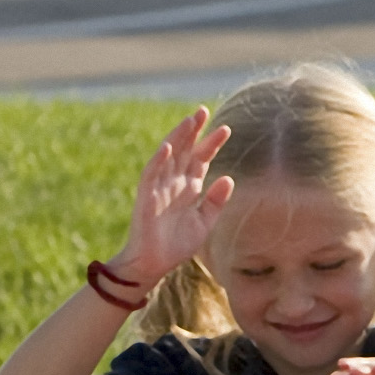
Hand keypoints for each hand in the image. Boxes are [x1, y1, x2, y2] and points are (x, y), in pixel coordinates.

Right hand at [115, 108, 233, 285]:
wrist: (155, 264)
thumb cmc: (177, 244)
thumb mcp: (205, 221)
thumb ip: (216, 201)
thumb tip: (228, 178)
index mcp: (188, 188)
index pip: (200, 159)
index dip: (211, 144)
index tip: (226, 128)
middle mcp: (173, 183)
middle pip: (183, 151)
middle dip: (193, 132)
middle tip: (203, 110)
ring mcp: (159, 188)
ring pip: (168, 156)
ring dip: (176, 138)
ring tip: (188, 121)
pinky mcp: (146, 197)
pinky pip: (151, 175)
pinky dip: (159, 160)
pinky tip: (167, 146)